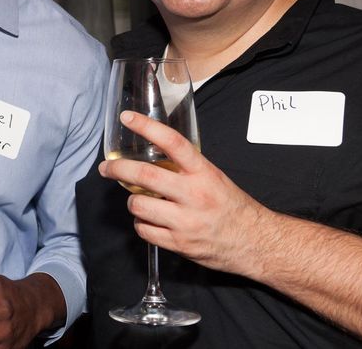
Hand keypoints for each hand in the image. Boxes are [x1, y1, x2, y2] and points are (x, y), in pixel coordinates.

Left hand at [98, 111, 267, 274]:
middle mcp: (194, 194)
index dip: (147, 127)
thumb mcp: (213, 177)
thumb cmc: (231, 206)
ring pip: (139, 205)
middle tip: (106, 167)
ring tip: (140, 200)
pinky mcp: (179, 244)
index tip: (127, 118)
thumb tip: (153, 154)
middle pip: (145, 175)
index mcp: (203, 172)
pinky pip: (144, 230)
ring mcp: (186, 221)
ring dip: (133, 201)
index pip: (173, 143)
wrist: (254, 242)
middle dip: (118, 168)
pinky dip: (142, 224)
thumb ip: (186, 167)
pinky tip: (151, 220)